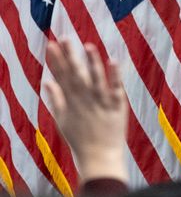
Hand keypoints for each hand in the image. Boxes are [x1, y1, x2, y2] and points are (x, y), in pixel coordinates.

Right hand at [44, 41, 128, 183]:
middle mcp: (85, 101)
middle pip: (76, 75)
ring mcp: (102, 104)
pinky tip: (113, 61)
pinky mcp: (117, 108)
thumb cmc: (80, 140)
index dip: (56, 61)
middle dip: (70, 56)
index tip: (50, 45)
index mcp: (71, 103)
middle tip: (64, 38)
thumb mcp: (62, 121)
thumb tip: (47, 82)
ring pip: (96, 80)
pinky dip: (115, 76)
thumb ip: (56, 100)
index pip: (62, 77)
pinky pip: (116, 89)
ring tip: (88, 45)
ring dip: (92, 62)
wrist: (99, 158)